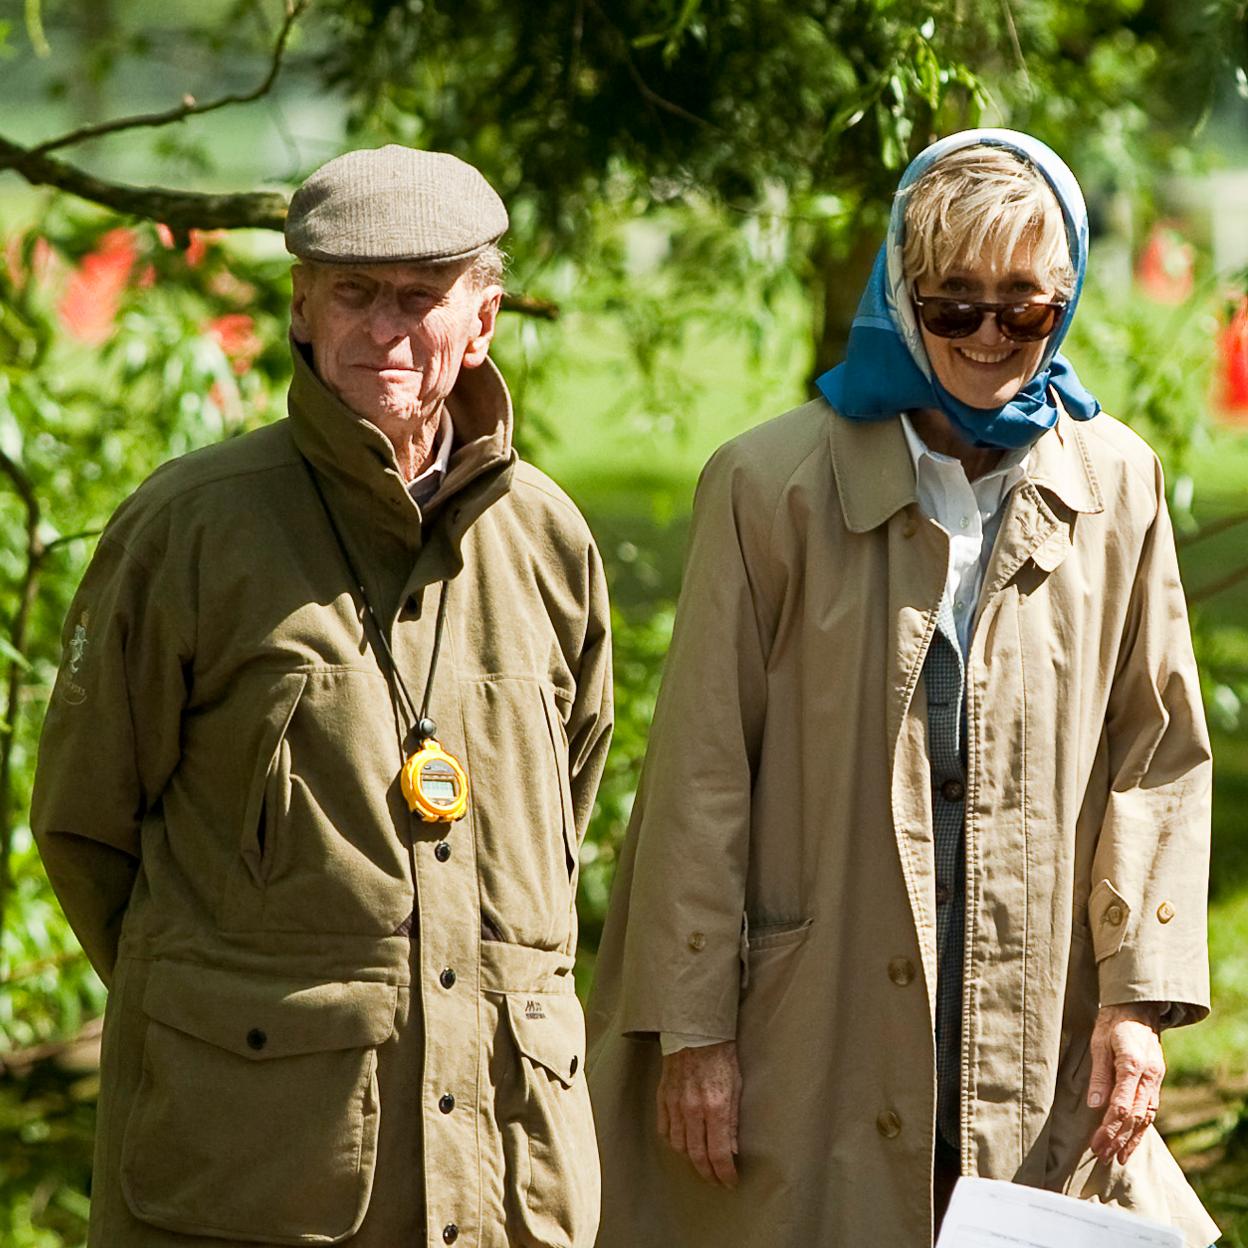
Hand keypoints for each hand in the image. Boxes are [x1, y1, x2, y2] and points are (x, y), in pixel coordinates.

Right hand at [656, 1040, 741, 1187]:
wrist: (695, 1031)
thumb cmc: (721, 1057)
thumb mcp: (736, 1086)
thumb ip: (732, 1120)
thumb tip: (732, 1150)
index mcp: (715, 1107)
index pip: (719, 1153)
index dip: (725, 1173)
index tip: (730, 1182)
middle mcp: (692, 1110)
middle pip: (697, 1155)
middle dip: (708, 1173)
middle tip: (716, 1180)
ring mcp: (674, 1104)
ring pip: (679, 1146)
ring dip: (690, 1160)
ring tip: (701, 1163)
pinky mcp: (663, 1098)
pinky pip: (664, 1130)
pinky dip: (673, 1141)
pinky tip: (682, 1144)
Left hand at [1086, 1003, 1164, 1165]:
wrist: (1138, 1007)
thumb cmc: (1112, 1022)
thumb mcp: (1098, 1043)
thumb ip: (1098, 1075)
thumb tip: (1094, 1106)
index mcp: (1133, 1065)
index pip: (1122, 1107)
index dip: (1109, 1129)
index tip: (1096, 1145)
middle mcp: (1150, 1076)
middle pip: (1135, 1117)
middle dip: (1120, 1140)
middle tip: (1104, 1157)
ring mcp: (1156, 1079)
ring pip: (1147, 1117)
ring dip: (1133, 1139)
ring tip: (1119, 1157)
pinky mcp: (1157, 1080)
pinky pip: (1151, 1109)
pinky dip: (1142, 1127)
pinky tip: (1132, 1139)